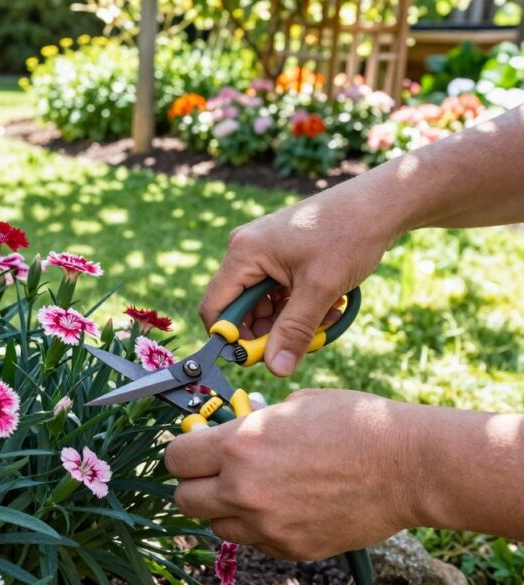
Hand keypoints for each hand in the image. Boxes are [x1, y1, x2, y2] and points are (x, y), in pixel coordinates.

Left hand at [164, 389, 422, 559]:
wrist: (408, 467)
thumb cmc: (354, 424)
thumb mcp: (292, 406)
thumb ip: (250, 423)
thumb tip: (227, 430)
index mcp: (240, 445)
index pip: (175, 458)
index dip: (182, 451)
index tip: (193, 447)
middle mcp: (244, 489)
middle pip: (184, 500)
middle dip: (194, 483)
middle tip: (214, 471)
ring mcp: (266, 524)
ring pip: (215, 525)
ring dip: (225, 508)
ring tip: (255, 488)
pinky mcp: (289, 548)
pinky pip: (253, 541)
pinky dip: (258, 526)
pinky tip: (285, 505)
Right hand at [200, 189, 398, 375]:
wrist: (379, 203)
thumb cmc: (348, 234)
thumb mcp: (320, 289)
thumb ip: (294, 331)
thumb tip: (276, 370)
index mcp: (244, 253)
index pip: (216, 307)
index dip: (231, 338)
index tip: (260, 357)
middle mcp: (246, 250)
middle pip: (240, 308)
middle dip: (269, 331)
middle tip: (300, 343)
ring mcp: (263, 252)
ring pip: (262, 304)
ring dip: (289, 320)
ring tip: (324, 320)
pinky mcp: (280, 255)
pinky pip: (277, 292)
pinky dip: (298, 306)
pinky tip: (327, 307)